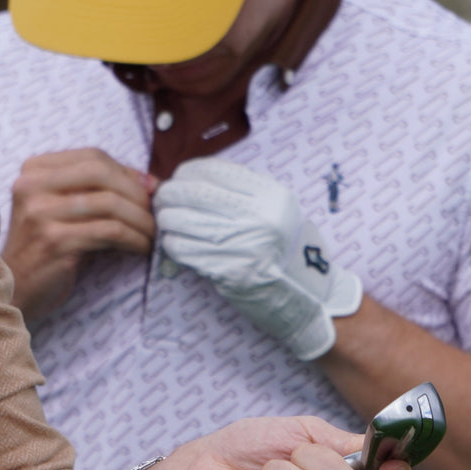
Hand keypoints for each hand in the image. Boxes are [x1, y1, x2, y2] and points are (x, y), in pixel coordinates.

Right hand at [3, 149, 156, 317]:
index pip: (92, 157)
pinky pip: (108, 231)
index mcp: (33, 170)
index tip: (151, 188)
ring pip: (108, 203)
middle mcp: (31, 186)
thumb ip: (97, 190)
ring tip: (151, 233)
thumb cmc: (48, 247)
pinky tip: (140, 247)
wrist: (16, 289)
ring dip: (139, 219)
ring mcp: (40, 213)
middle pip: (100, 172)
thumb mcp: (66, 209)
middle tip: (154, 211)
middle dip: (136, 192)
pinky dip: (132, 238)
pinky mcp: (54, 241)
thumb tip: (151, 182)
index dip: (127, 171)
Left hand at [153, 158, 361, 359]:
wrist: (308, 298)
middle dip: (169, 194)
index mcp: (271, 196)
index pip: (214, 171)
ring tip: (166, 222)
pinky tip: (174, 243)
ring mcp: (241, 244)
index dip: (187, 173)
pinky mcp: (227, 270)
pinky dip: (173, 244)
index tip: (179, 179)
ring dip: (167, 220)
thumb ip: (243, 193)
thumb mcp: (278, 210)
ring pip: (182, 220)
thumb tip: (195, 179)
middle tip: (162, 200)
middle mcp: (257, 216)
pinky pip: (184, 249)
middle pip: (193, 193)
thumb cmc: (288, 252)